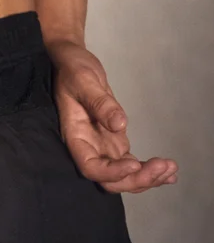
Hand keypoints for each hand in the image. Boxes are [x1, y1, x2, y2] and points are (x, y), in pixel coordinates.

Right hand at [48, 38, 177, 192]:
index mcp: (75, 136)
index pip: (91, 166)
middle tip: (163, 167)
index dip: (112, 172)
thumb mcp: (83, 80)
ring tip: (171, 169)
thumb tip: (120, 125)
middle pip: (110, 179)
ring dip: (147, 178)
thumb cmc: (72, 69)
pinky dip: (149, 171)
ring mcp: (102, 147)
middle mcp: (88, 147)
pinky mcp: (114, 142)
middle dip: (137, 179)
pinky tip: (169, 173)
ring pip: (123, 176)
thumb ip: (99, 103)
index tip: (135, 163)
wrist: (72, 62)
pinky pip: (131, 164)